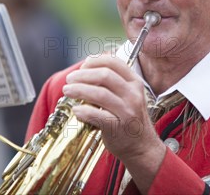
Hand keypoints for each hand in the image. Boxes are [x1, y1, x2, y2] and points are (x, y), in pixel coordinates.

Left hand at [63, 54, 165, 191]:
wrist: (141, 147)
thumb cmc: (129, 119)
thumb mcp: (129, 95)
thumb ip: (114, 82)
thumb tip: (87, 69)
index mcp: (135, 82)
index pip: (114, 62)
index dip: (95, 61)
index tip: (83, 65)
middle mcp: (133, 94)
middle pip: (104, 75)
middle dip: (83, 75)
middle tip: (69, 79)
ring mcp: (126, 111)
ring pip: (99, 93)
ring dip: (79, 90)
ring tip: (67, 91)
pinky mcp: (117, 127)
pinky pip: (96, 115)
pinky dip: (83, 110)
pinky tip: (76, 110)